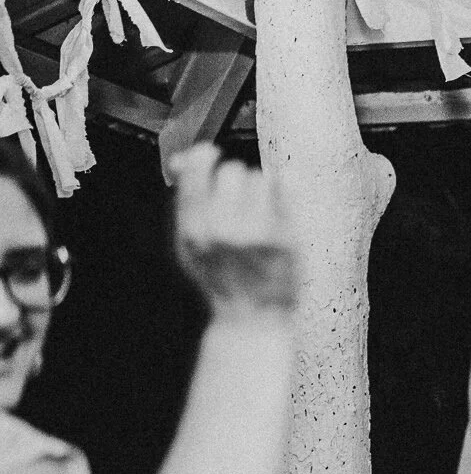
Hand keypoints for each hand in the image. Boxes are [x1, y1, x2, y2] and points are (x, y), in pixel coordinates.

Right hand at [168, 144, 297, 318]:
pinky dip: (284, 187)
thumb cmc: (221, 278)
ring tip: (259, 212)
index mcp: (194, 228)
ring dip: (259, 188)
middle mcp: (224, 228)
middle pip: (232, 171)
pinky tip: (279, 201)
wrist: (251, 318)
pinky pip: (286, 188)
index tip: (212, 155)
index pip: (197, 168)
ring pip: (259, 178)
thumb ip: (184, 201)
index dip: (204, 156)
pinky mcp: (286, 237)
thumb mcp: (189, 245)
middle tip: (239, 199)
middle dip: (235, 179)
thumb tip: (180, 159)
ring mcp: (257, 232)